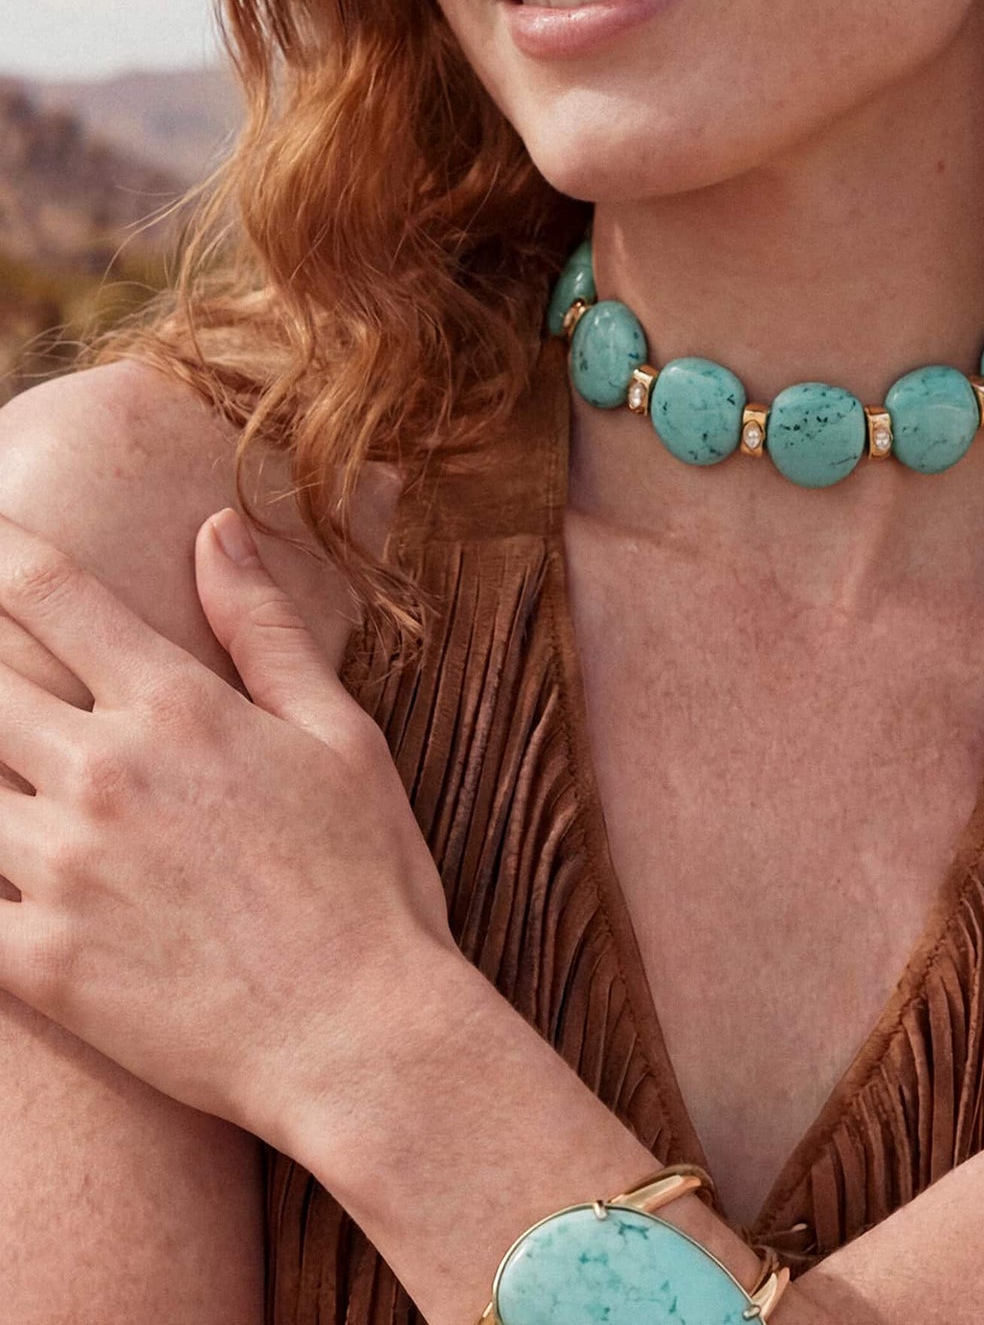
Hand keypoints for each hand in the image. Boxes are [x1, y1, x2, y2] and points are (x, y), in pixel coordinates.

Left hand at [0, 505, 455, 1152]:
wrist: (360, 1035)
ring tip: (2, 761)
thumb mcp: (340, 733)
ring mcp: (62, 871)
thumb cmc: (369, 878)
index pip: (50, 595)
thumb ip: (263, 628)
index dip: (1, 552)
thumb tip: (217, 527)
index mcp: (176, 708)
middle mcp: (104, 775)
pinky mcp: (38, 963)